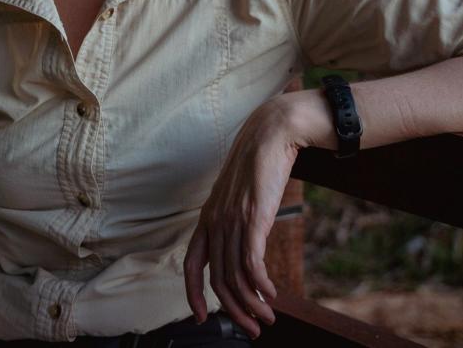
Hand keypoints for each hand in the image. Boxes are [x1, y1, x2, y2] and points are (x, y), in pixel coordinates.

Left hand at [183, 98, 298, 337]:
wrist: (271, 134)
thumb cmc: (259, 164)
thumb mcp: (238, 195)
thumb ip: (235, 219)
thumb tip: (245, 242)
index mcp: (207, 218)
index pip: (190, 265)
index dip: (193, 294)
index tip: (202, 316)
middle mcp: (215, 222)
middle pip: (218, 280)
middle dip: (234, 311)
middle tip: (252, 328)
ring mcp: (232, 221)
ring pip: (236, 277)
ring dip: (252, 304)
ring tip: (267, 317)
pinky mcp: (253, 219)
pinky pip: (251, 264)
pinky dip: (261, 285)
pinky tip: (272, 294)